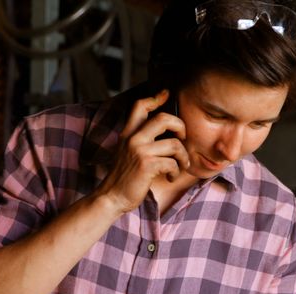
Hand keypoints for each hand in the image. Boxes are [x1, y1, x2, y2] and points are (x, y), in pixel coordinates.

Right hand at [95, 89, 189, 213]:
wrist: (112, 197)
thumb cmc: (125, 177)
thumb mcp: (128, 152)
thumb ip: (141, 140)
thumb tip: (166, 133)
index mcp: (128, 133)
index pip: (140, 106)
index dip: (155, 98)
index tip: (166, 93)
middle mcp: (133, 138)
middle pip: (164, 118)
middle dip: (181, 126)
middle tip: (183, 138)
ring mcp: (140, 151)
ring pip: (175, 143)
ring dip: (183, 157)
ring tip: (180, 166)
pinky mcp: (147, 165)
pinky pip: (172, 162)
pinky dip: (176, 171)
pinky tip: (171, 177)